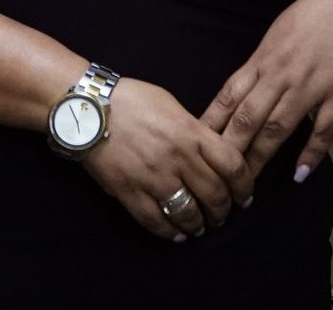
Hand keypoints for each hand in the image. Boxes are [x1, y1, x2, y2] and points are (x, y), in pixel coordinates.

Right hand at [79, 79, 252, 241]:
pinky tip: (176, 234)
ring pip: (188, 213)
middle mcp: (178, 158)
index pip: (233, 166)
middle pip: (214, 194)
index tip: (244, 197)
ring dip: (199, 225)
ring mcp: (153, 177)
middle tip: (222, 215)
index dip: (244, 187)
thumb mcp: (171, 105)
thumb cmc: (130, 99)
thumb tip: (208, 152)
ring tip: (200, 227)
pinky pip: (156, 221)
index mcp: (191, 133)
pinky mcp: (130, 192)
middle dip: (223, 211)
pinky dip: (170, 232)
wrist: (88, 107)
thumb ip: (193, 130)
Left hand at [201, 0, 332, 185]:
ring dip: (261, 158)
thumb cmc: (318, 11)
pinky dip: (311, 152)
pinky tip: (299, 173)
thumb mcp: (278, 32)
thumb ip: (261, 64)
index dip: (210, 125)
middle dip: (229, 151)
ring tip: (246, 186)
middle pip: (247, 118)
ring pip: (278, 127)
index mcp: (263, 57)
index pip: (228, 97)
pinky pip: (324, 129)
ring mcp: (312, 85)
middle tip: (215, 179)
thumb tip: (244, 92)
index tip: (195, 148)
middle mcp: (282, 73)